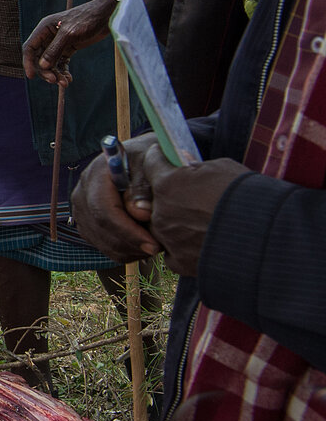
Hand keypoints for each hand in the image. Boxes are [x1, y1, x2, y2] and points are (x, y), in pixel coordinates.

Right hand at [23, 0, 112, 85]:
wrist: (106, 15)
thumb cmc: (87, 19)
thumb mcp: (69, 34)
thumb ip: (54, 49)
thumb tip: (42, 66)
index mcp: (44, 29)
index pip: (30, 48)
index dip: (28, 62)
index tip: (32, 76)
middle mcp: (48, 36)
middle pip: (39, 58)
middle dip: (45, 71)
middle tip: (54, 80)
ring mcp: (58, 43)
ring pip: (51, 63)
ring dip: (56, 74)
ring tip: (65, 83)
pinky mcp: (69, 47)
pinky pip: (61, 63)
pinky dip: (63, 72)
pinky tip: (69, 79)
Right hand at [70, 132, 159, 264]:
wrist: (144, 159)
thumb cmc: (152, 159)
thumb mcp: (153, 165)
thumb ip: (144, 187)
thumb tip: (139, 213)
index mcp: (96, 173)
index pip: (104, 210)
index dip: (128, 231)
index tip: (154, 245)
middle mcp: (83, 191)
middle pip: (99, 228)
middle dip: (130, 244)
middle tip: (159, 249)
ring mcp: (82, 208)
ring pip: (100, 241)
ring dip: (128, 250)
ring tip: (154, 245)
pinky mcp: (87, 222)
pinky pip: (101, 245)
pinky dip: (122, 251)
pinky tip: (142, 245)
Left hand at [137, 147, 247, 275]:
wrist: (268, 237)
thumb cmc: (248, 195)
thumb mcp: (222, 169)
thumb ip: (197, 167)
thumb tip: (185, 163)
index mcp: (167, 184)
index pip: (151, 164)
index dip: (161, 159)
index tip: (166, 158)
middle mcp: (160, 212)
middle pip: (155, 199)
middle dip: (170, 195)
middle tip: (192, 195)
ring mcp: (168, 239)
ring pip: (162, 227)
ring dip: (175, 222)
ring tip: (202, 222)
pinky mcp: (180, 262)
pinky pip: (172, 253)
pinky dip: (183, 248)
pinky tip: (202, 243)